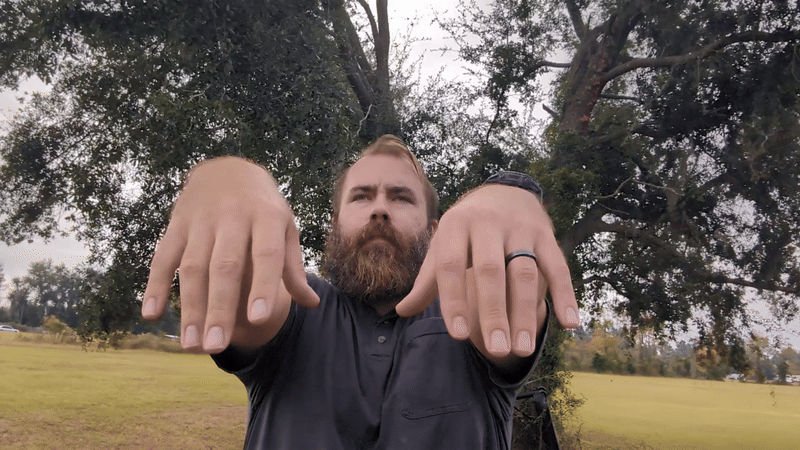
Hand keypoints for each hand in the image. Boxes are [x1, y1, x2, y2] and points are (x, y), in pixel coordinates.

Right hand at [141, 157, 318, 353]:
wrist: (228, 170)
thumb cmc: (264, 208)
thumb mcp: (285, 228)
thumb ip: (293, 268)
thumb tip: (313, 304)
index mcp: (267, 218)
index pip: (266, 255)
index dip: (263, 286)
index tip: (258, 320)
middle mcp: (233, 217)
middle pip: (225, 267)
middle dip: (220, 309)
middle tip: (216, 348)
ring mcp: (201, 221)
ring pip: (192, 268)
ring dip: (190, 308)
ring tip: (191, 345)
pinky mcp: (176, 225)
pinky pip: (163, 257)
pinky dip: (155, 286)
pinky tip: (152, 315)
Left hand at [395, 184, 578, 359]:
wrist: (503, 193)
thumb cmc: (465, 231)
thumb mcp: (443, 246)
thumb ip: (427, 280)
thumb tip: (401, 312)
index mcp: (455, 225)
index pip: (452, 266)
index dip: (454, 301)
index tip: (458, 336)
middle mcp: (487, 224)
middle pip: (491, 271)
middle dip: (494, 312)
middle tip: (496, 350)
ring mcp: (519, 228)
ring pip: (524, 273)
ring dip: (525, 312)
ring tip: (523, 350)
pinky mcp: (546, 234)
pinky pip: (558, 267)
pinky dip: (565, 295)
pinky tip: (569, 325)